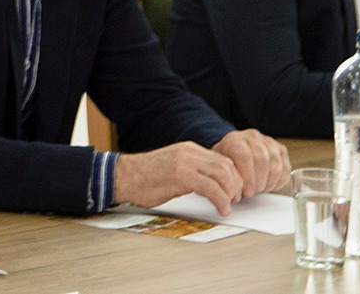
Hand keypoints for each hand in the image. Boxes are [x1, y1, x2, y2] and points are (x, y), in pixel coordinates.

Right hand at [112, 141, 243, 211]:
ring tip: (228, 205)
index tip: (235, 191)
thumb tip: (211, 185)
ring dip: (230, 193)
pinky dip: (221, 200)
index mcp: (189, 149)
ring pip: (222, 174)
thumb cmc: (144, 177)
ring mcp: (185, 163)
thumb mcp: (173, 168)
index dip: (234, 176)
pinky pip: (211, 187)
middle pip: (226, 165)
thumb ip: (192, 171)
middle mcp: (189, 152)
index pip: (222, 159)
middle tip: (235, 199)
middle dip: (236, 184)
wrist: (123, 177)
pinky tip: (221, 209)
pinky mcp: (180, 176)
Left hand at [212, 128, 289, 195]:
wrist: (233, 151)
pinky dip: (279, 181)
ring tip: (261, 189)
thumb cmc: (227, 162)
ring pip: (276, 164)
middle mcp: (252, 137)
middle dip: (260, 182)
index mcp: (235, 140)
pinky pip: (285, 168)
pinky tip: (270, 185)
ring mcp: (268, 141)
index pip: (246, 157)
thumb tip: (238, 196)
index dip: (249, 178)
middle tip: (254, 192)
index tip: (248, 193)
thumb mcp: (222, 168)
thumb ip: (229, 178)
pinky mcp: (280, 149)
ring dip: (270, 182)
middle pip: (263, 160)